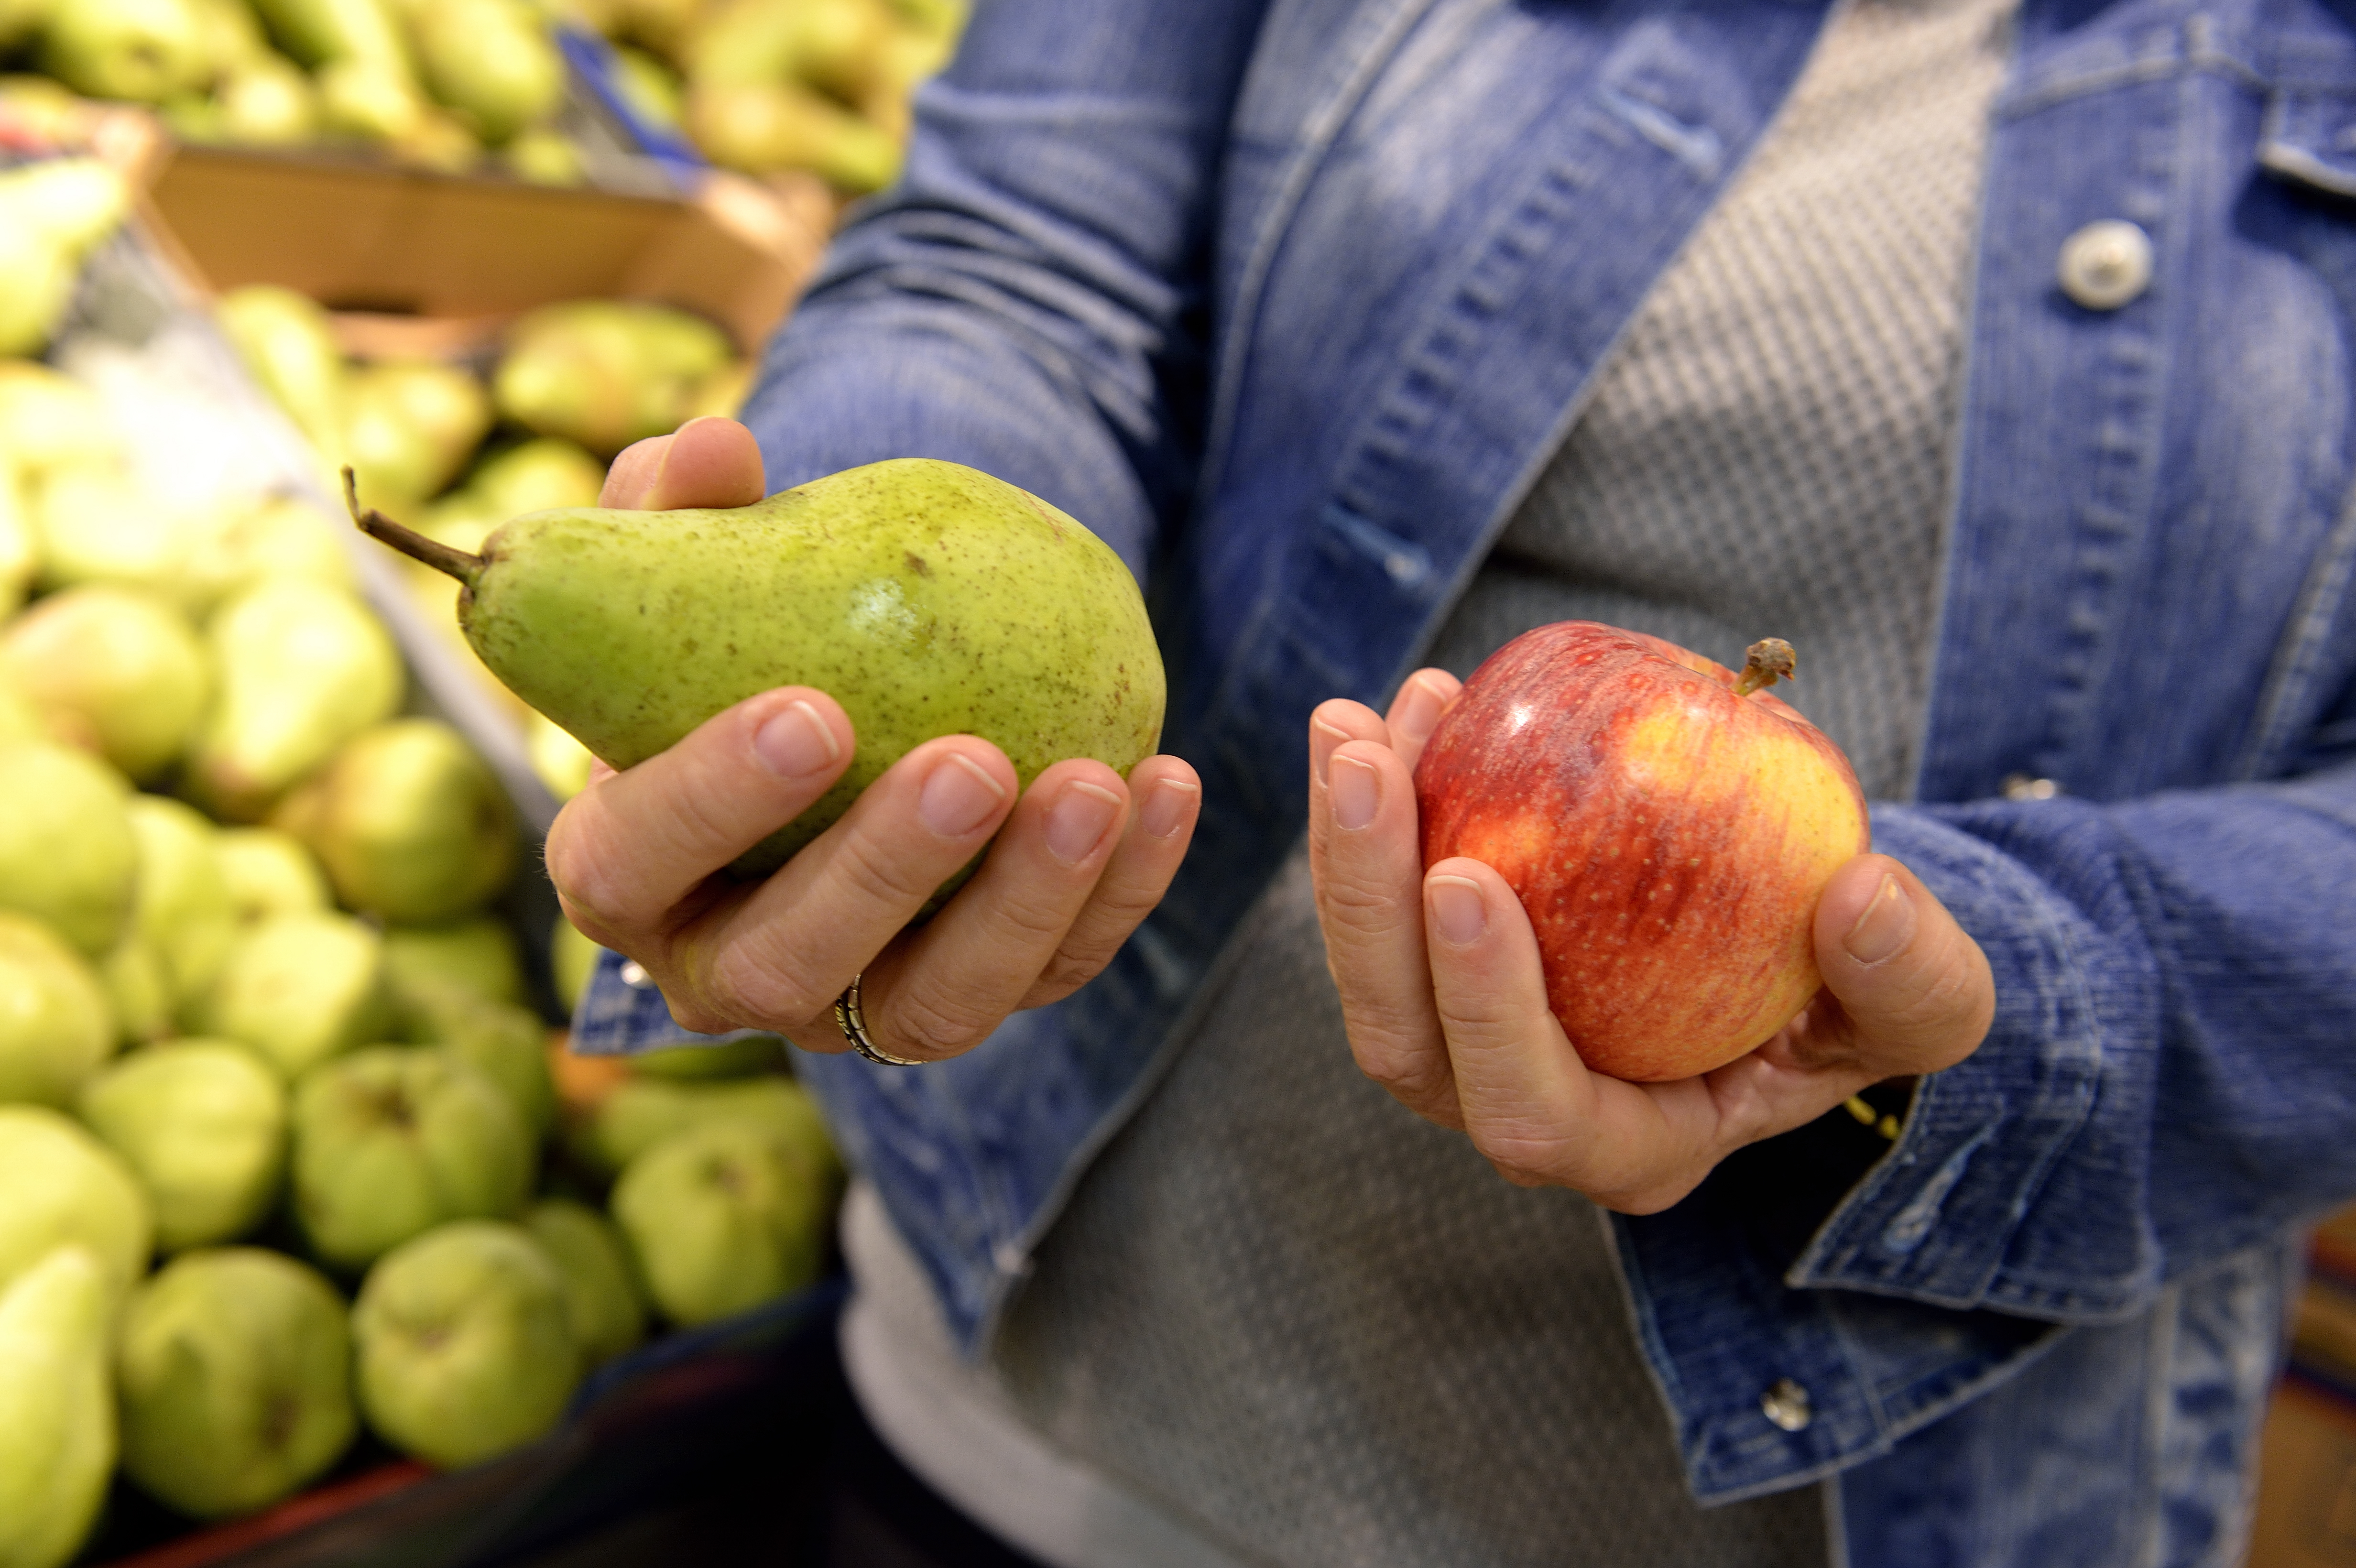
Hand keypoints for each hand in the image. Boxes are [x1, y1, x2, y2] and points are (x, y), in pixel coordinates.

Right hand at [543, 418, 1204, 1059]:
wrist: (831, 719)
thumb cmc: (739, 645)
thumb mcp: (694, 573)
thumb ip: (680, 511)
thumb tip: (718, 445)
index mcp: (624, 874)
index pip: (633, 862)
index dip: (711, 802)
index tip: (812, 713)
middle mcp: (725, 971)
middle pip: (787, 963)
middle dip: (886, 870)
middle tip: (975, 763)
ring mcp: (854, 1007)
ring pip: (934, 1005)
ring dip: (1023, 903)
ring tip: (1096, 786)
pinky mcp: (970, 1000)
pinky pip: (1051, 973)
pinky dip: (1116, 893)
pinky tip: (1165, 788)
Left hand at [1308, 668, 1993, 1212]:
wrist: (1802, 953)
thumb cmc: (1863, 996)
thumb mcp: (1926, 1000)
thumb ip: (1914, 974)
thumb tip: (1862, 897)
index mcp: (1631, 1147)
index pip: (1531, 1112)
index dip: (1486, 1011)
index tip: (1464, 877)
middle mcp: (1525, 1111)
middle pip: (1405, 1043)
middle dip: (1368, 907)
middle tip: (1368, 771)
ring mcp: (1466, 1042)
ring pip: (1367, 967)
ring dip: (1343, 846)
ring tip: (1346, 724)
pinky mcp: (1437, 966)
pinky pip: (1377, 899)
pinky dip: (1368, 807)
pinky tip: (1373, 713)